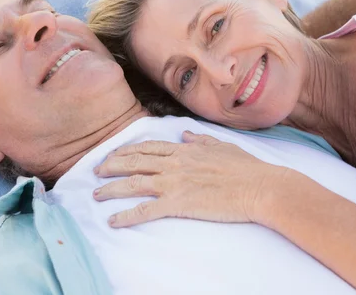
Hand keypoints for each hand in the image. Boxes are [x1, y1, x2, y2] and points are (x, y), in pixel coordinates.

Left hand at [93, 131, 287, 227]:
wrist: (260, 187)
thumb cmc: (246, 168)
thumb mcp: (222, 146)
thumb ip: (200, 140)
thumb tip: (184, 135)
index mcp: (184, 150)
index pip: (147, 147)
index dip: (126, 150)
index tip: (112, 154)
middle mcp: (175, 163)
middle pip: (134, 162)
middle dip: (111, 166)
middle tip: (95, 172)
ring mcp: (175, 182)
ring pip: (134, 183)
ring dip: (111, 189)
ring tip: (96, 195)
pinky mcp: (178, 203)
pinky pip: (145, 210)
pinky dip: (126, 216)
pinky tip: (113, 221)